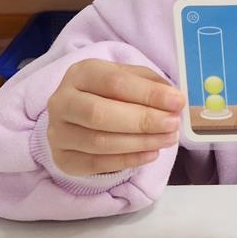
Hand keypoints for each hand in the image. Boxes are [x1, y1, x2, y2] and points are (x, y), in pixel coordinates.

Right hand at [46, 59, 184, 176]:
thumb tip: (174, 99)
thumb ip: (151, 84)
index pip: (114, 82)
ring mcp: (58, 132)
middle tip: (173, 124)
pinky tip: (151, 154)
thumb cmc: (111, 92)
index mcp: (81, 73)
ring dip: (140, 142)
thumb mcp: (130, 78)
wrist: (79, 114)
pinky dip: (128, 160)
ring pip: (99, 142)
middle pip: (100, 114)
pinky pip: (96, 164)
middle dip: (143, 120)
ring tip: (168, 139)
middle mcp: (62, 101)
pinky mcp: (62, 158)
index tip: (177, 101)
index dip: (148, 93)